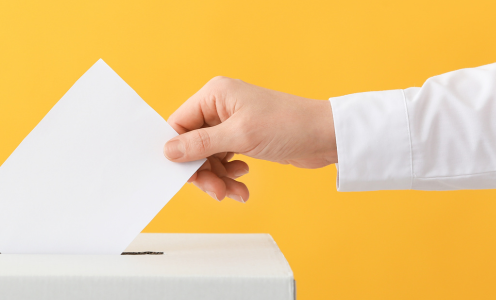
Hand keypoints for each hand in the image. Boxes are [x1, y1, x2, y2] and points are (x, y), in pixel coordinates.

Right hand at [164, 76, 336, 201]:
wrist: (326, 136)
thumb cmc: (289, 126)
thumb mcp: (240, 136)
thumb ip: (200, 144)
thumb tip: (169, 150)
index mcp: (215, 94)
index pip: (179, 124)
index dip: (179, 151)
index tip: (185, 174)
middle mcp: (220, 106)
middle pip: (192, 144)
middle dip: (203, 171)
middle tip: (215, 191)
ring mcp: (232, 123)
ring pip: (208, 156)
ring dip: (218, 178)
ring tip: (233, 191)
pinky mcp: (243, 138)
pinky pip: (224, 160)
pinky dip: (230, 175)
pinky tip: (242, 181)